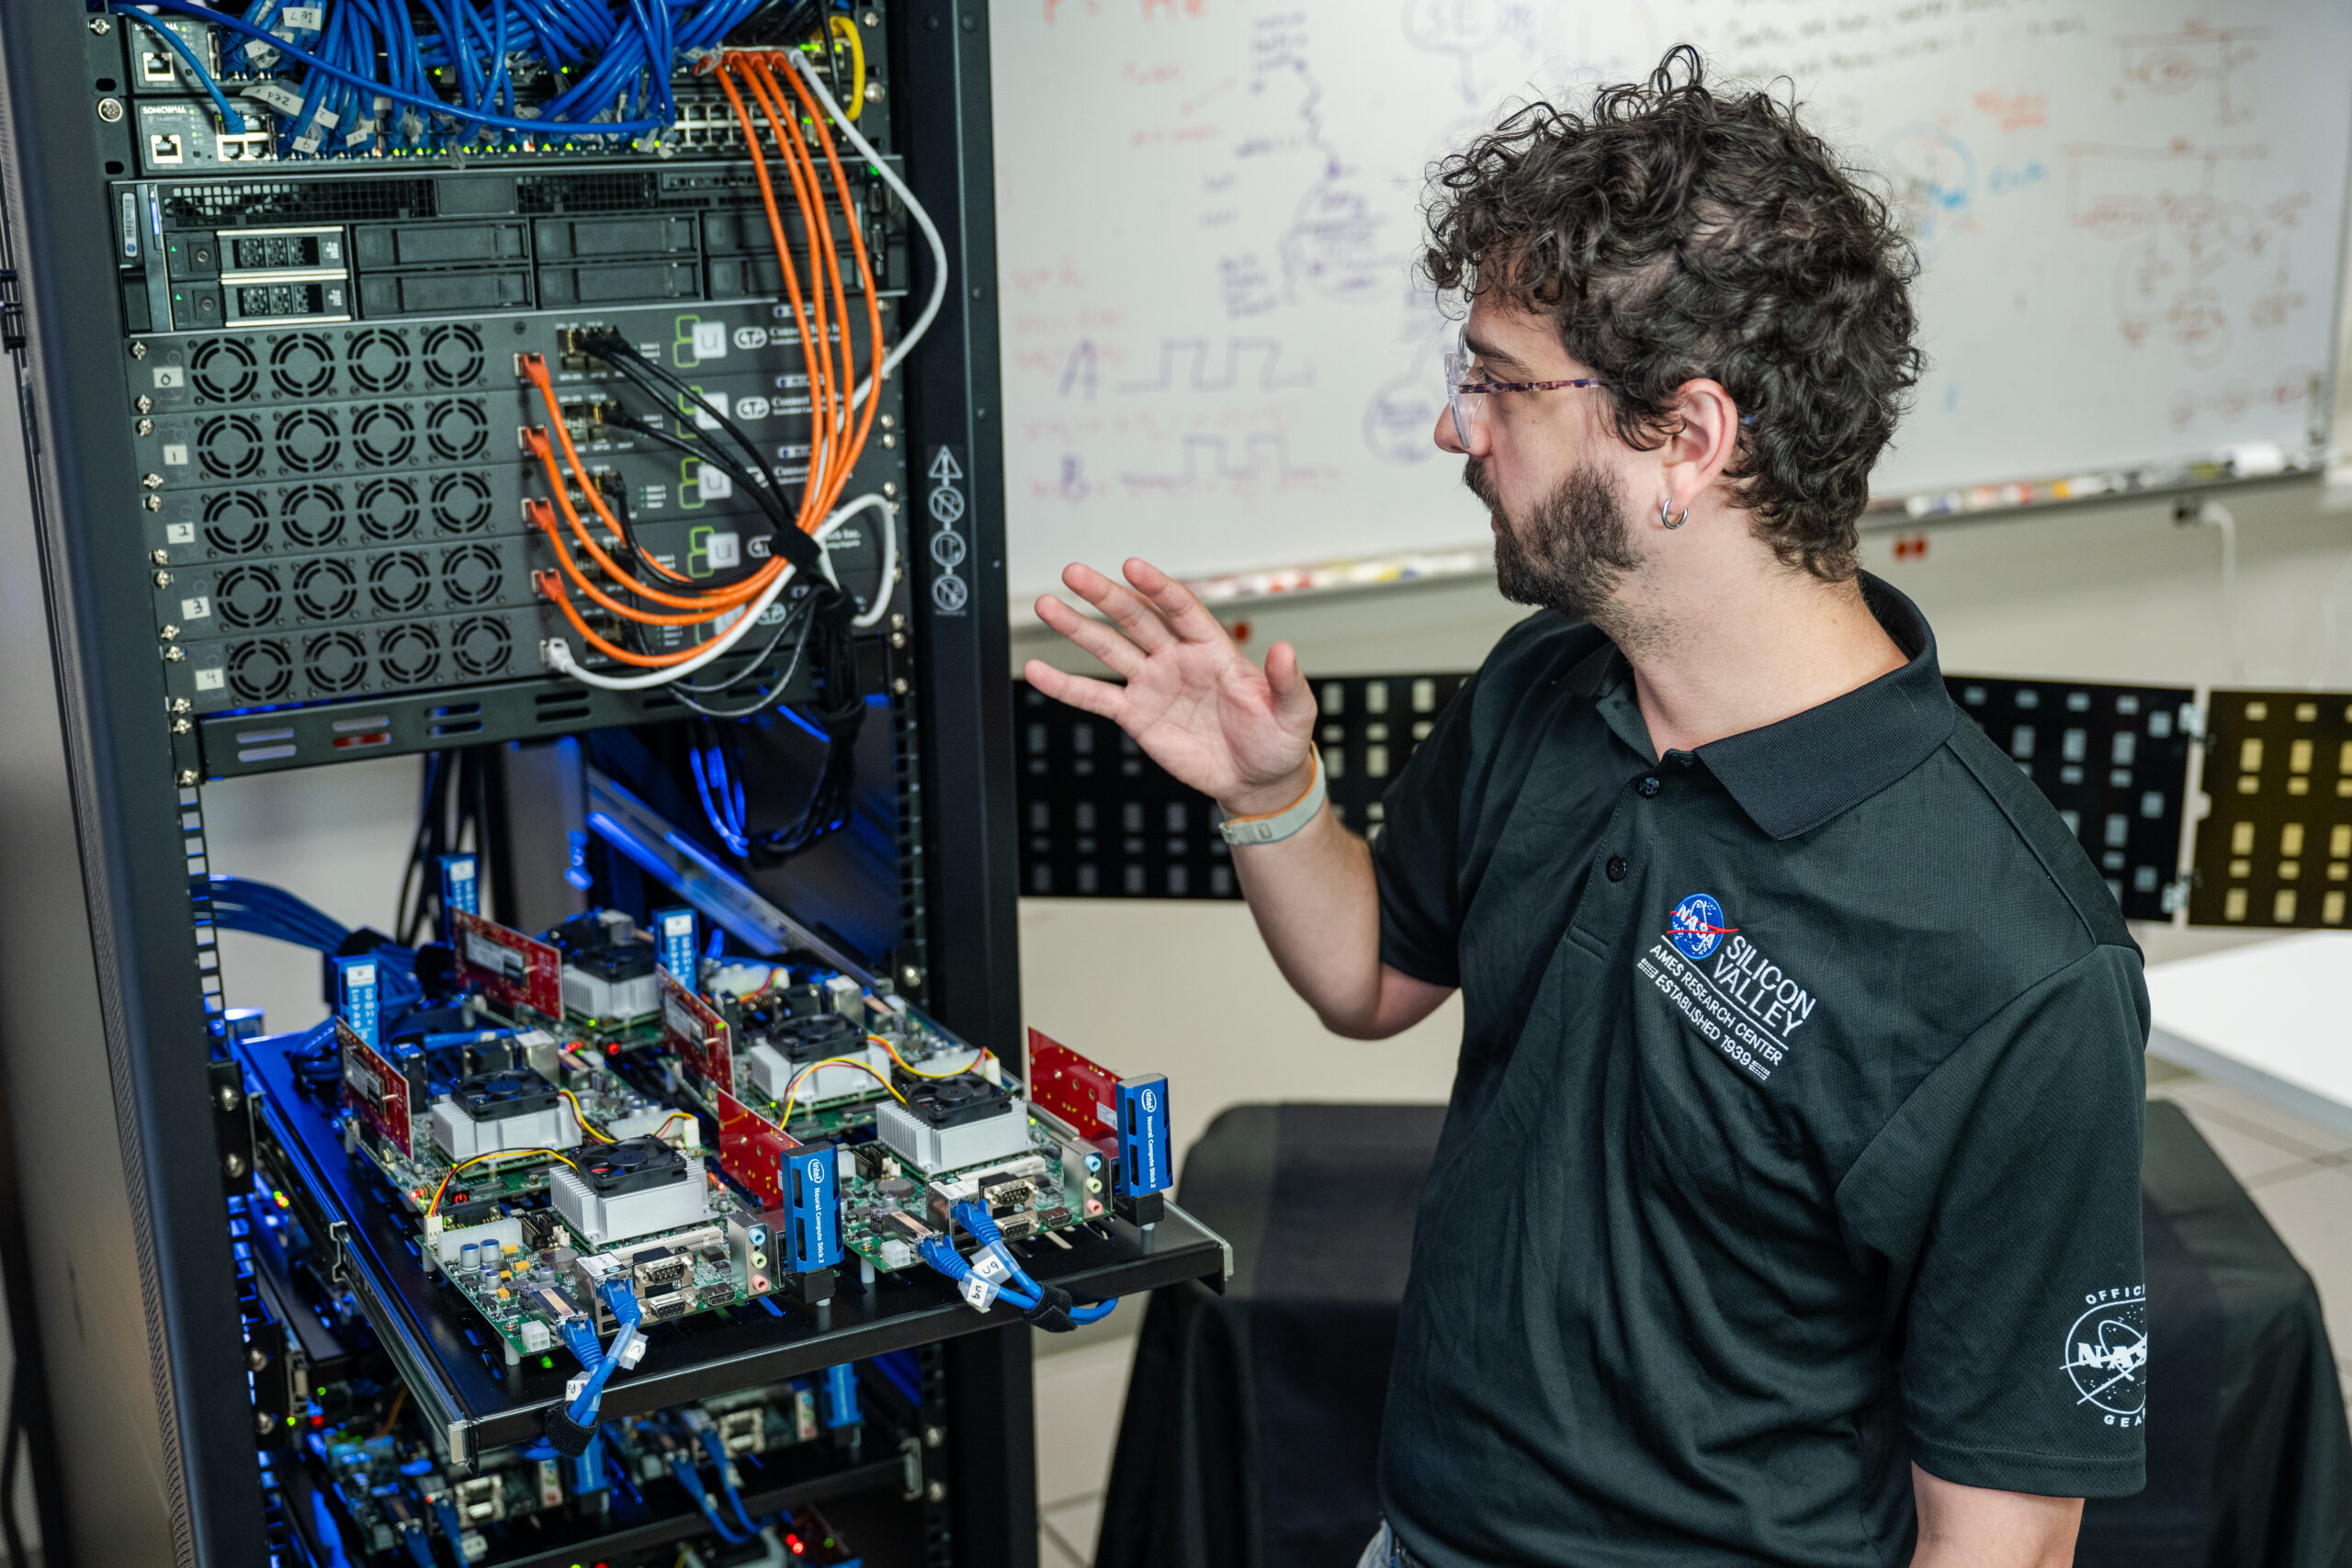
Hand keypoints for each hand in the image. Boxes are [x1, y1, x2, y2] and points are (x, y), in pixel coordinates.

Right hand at [1024, 559, 1316, 815]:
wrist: (1258, 780)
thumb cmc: (1279, 740)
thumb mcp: (1294, 711)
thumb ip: (1286, 680)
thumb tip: (1284, 649)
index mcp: (1214, 649)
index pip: (1181, 609)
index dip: (1157, 588)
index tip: (1132, 567)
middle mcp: (1178, 658)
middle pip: (1136, 619)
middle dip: (1105, 596)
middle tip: (1073, 572)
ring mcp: (1154, 684)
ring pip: (1109, 649)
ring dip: (1077, 628)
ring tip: (1046, 605)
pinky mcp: (1137, 716)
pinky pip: (1095, 698)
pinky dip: (1065, 686)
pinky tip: (1036, 671)